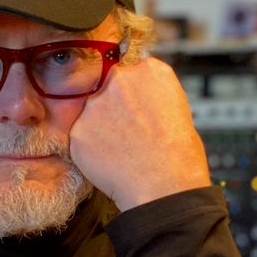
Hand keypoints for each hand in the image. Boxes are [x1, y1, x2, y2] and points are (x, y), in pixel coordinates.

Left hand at [68, 56, 210, 209]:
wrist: (164, 185)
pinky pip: (81, 137)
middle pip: (107, 88)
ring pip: (91, 113)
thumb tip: (139, 100)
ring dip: (100, 128)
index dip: (133, 97)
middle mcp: (119, 80)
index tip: (137, 111)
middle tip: (127, 134)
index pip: (130, 73)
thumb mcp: (177, 108)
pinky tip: (111, 160)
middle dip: (113, 108)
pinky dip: (91, 149)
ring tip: (122, 150)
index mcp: (150, 71)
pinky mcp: (78, 130)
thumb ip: (151, 95)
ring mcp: (95, 105)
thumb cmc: (178, 155)